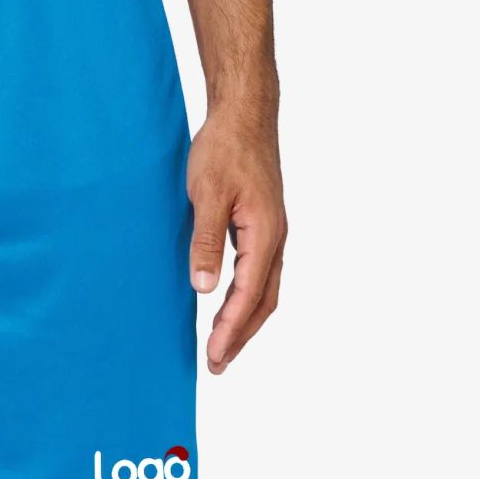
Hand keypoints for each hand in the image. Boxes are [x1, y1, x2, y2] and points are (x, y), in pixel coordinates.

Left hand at [186, 111, 286, 374]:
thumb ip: (206, 242)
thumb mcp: (207, 195)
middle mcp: (275, 238)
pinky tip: (228, 306)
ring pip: (264, 290)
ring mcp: (272, 233)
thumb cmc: (225, 148)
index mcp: (265, 234)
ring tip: (223, 347)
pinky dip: (245, 299)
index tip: (214, 356)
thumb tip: (204, 288)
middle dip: (240, 336)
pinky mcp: (263, 226)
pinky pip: (260, 274)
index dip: (231, 330)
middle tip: (217, 365)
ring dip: (244, 321)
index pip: (248, 295)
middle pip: (264, 302)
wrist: (245, 114)